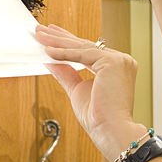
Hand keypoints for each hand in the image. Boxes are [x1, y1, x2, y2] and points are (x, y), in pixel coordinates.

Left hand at [37, 24, 144, 161]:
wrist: (110, 130)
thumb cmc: (99, 118)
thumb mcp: (77, 89)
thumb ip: (66, 73)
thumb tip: (51, 61)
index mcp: (117, 67)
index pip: (89, 50)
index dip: (69, 43)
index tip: (52, 36)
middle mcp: (122, 61)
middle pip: (85, 46)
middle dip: (61, 38)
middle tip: (42, 30)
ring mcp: (119, 60)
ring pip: (82, 48)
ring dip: (58, 42)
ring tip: (40, 36)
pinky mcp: (113, 62)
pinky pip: (83, 54)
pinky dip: (64, 53)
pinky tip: (49, 51)